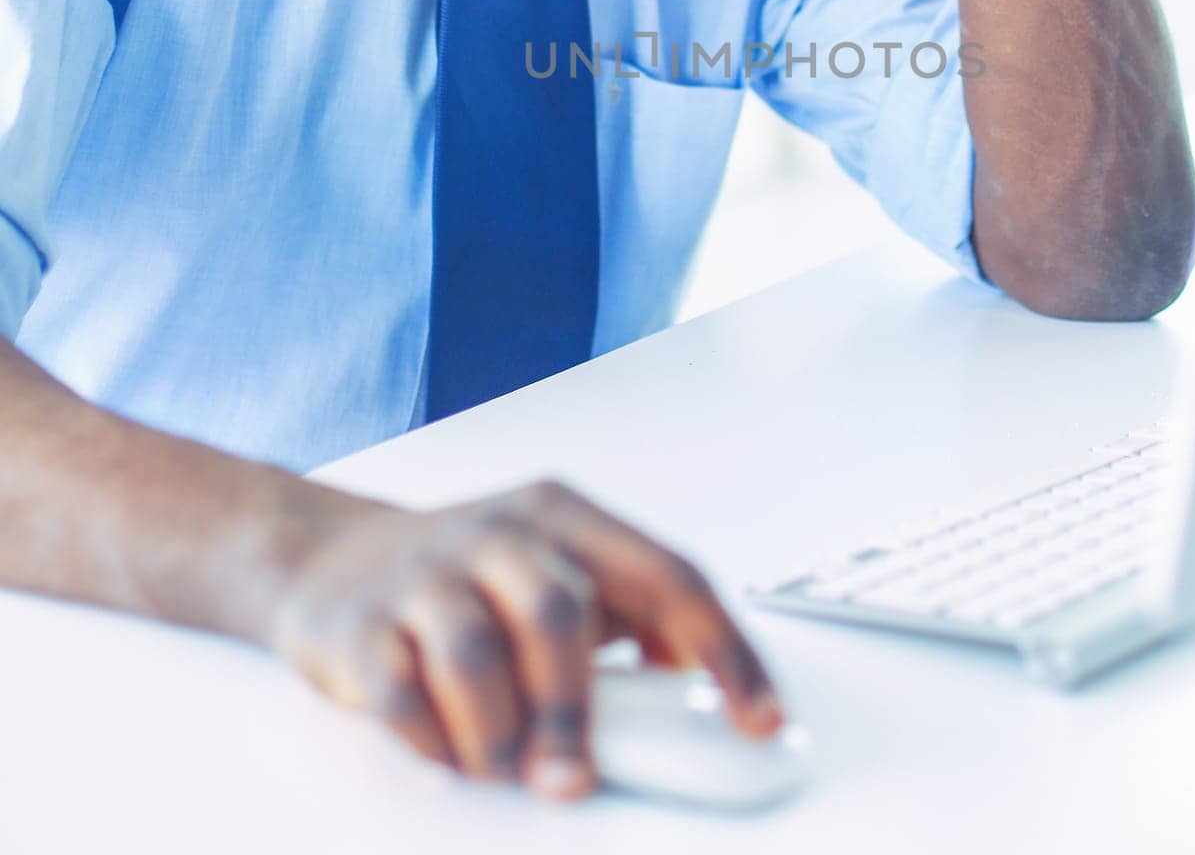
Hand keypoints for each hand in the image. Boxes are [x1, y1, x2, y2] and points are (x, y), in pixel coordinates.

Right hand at [265, 479, 783, 798]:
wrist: (328, 557)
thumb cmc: (468, 577)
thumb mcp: (552, 572)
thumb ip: (622, 622)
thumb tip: (695, 699)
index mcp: (565, 516)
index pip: (668, 575)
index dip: (724, 651)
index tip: (761, 721)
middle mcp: (499, 532)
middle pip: (560, 610)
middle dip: (577, 710)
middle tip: (577, 782)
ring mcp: (425, 573)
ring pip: (476, 648)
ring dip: (501, 732)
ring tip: (507, 774)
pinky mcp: (359, 624)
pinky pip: (397, 690)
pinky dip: (429, 740)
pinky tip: (444, 757)